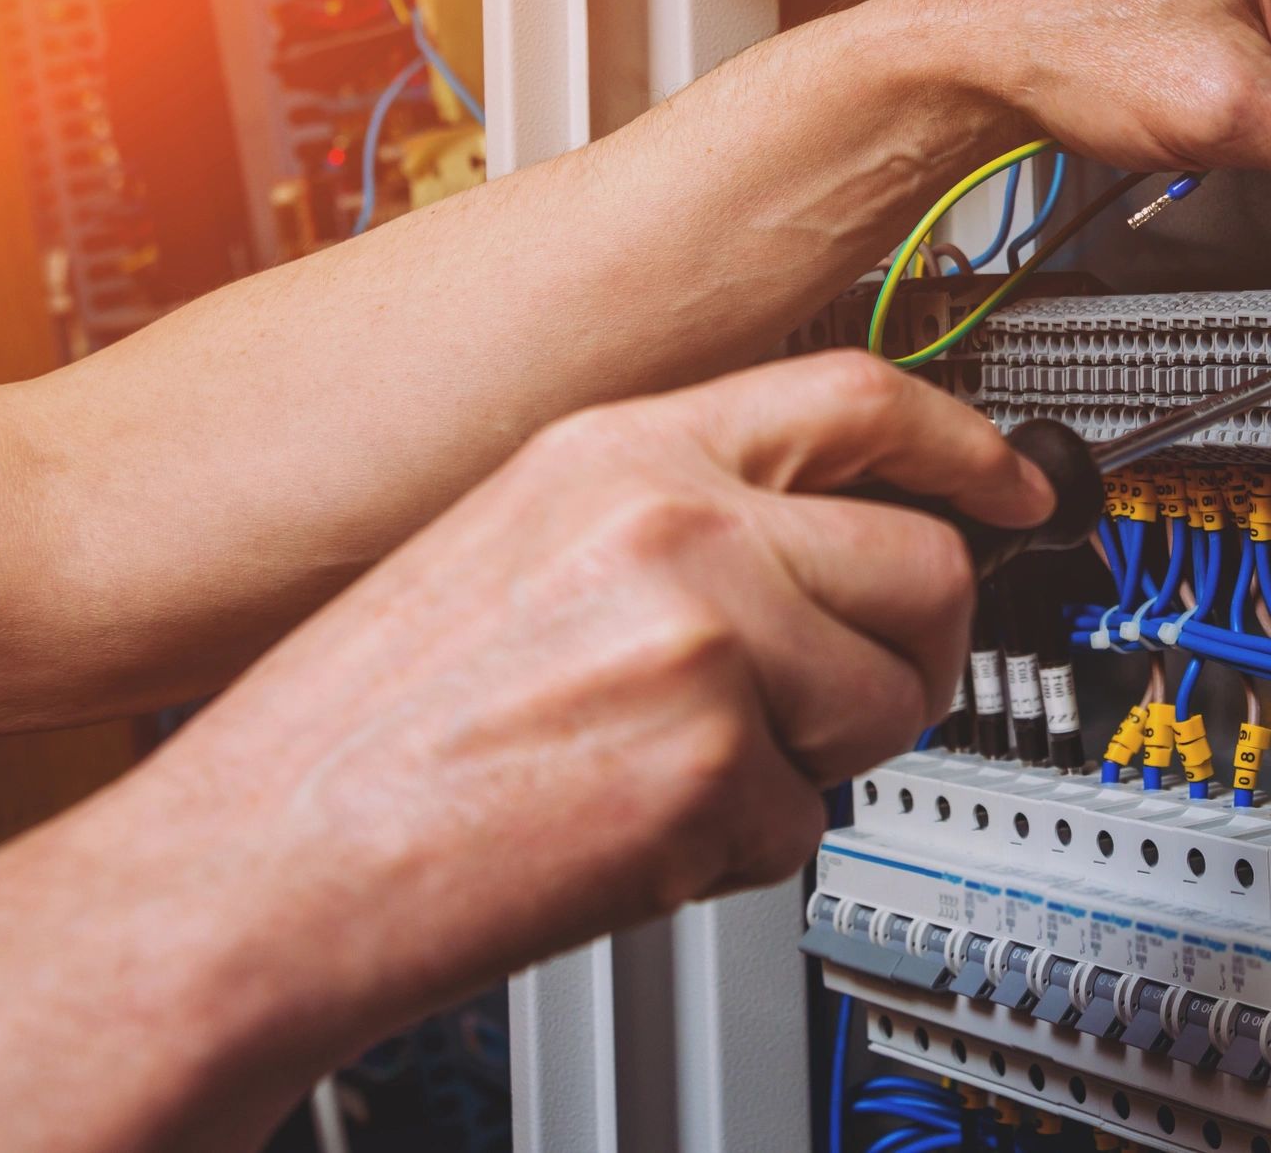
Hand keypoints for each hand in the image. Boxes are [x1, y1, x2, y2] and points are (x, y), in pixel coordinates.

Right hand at [145, 350, 1049, 1016]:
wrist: (249, 872)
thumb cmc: (360, 731)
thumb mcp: (515, 545)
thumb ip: (678, 516)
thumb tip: (833, 536)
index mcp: (616, 446)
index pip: (860, 399)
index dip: (969, 445)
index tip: (1022, 485)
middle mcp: (672, 522)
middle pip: (928, 561)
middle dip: (915, 646)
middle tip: (845, 697)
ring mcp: (701, 642)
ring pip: (894, 699)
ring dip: (823, 758)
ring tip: (681, 771)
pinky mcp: (711, 772)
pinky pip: (816, 818)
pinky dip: (745, 848)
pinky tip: (628, 833)